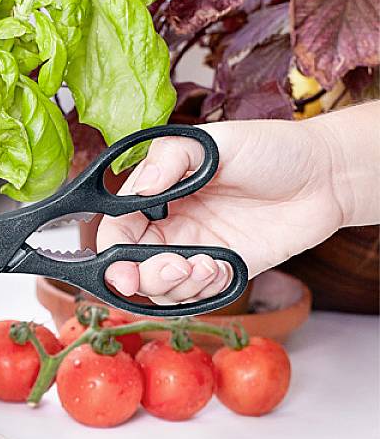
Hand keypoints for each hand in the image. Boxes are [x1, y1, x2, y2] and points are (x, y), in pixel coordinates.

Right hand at [98, 118, 346, 304]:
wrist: (327, 177)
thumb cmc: (274, 149)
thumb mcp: (217, 140)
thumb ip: (170, 157)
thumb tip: (139, 188)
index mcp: (157, 195)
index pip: (115, 229)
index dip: (111, 251)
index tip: (123, 264)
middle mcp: (168, 226)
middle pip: (129, 268)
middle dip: (144, 277)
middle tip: (174, 268)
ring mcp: (192, 251)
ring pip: (158, 290)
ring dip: (176, 287)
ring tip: (208, 266)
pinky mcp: (220, 272)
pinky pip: (194, 298)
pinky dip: (203, 292)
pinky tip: (223, 268)